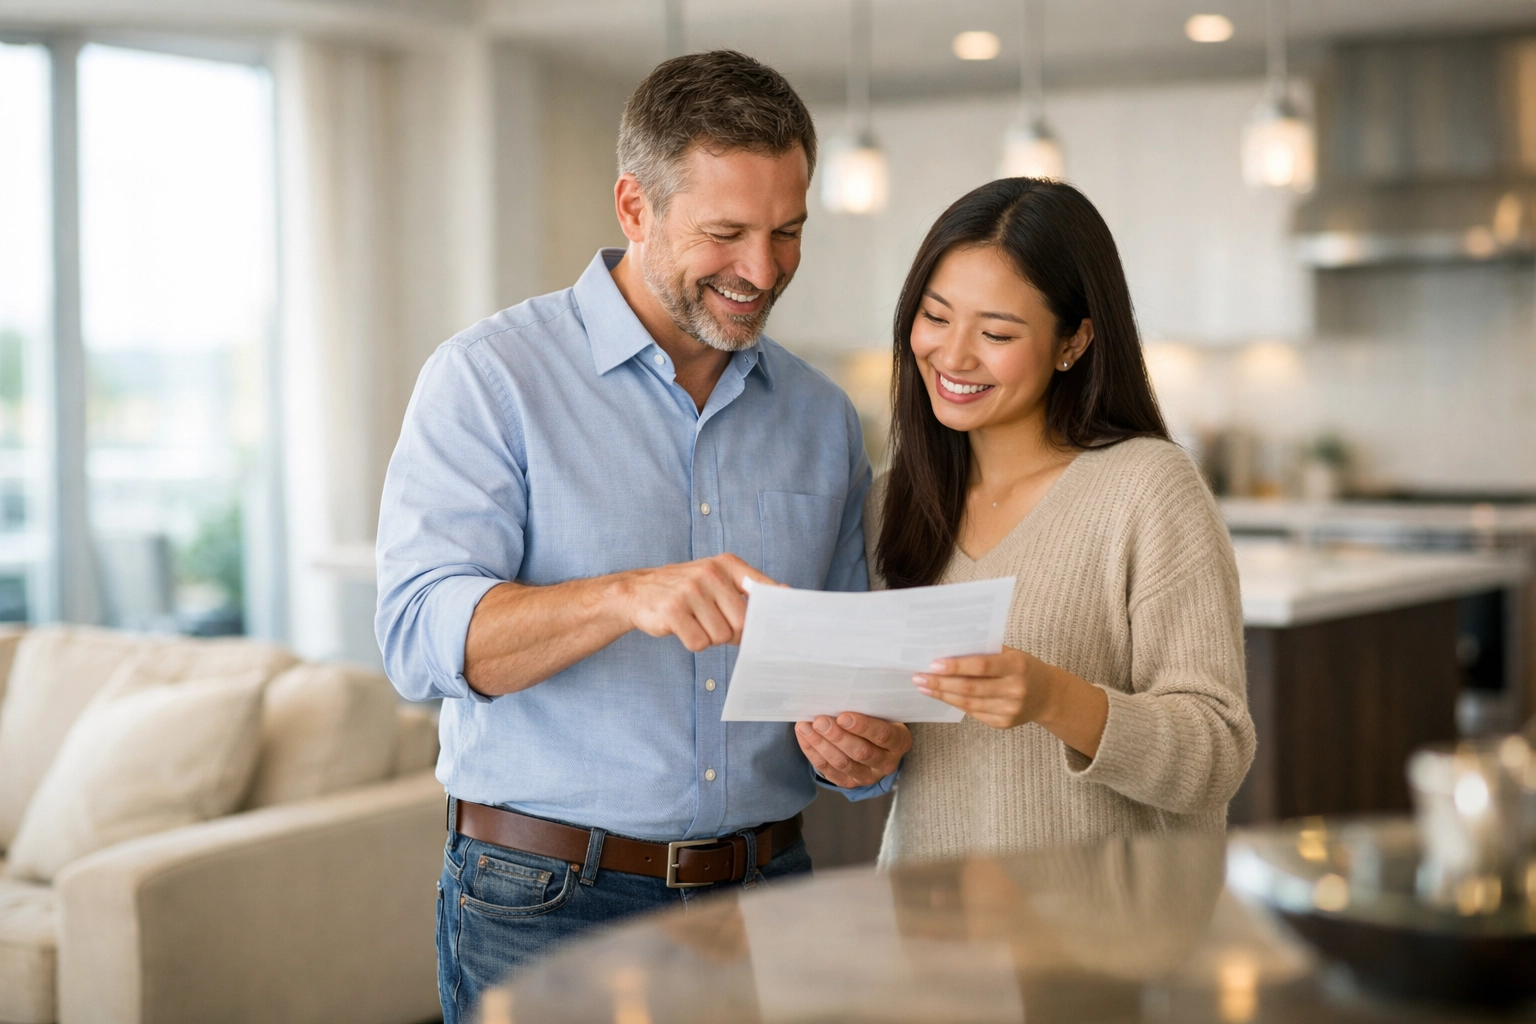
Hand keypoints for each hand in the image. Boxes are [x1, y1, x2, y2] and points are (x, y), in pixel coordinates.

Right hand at [615, 554, 775, 652]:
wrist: (637, 591)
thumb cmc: (686, 590)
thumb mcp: (715, 579)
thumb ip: (746, 589)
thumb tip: (784, 597)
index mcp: (726, 564)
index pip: (762, 589)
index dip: (773, 610)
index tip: (782, 626)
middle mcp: (710, 574)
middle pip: (743, 623)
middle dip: (735, 634)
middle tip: (719, 627)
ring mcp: (690, 591)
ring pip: (721, 636)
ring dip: (710, 638)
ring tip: (696, 622)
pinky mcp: (672, 610)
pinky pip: (698, 643)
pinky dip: (693, 643)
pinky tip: (683, 628)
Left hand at [794, 712, 910, 787]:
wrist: (877, 742)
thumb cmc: (877, 719)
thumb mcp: (882, 712)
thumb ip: (867, 707)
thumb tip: (838, 696)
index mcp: (899, 741)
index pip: (882, 735)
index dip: (862, 726)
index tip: (843, 716)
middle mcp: (886, 762)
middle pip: (861, 752)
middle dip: (837, 736)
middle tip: (820, 721)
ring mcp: (867, 776)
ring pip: (842, 763)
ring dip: (821, 745)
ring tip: (805, 727)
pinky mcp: (849, 782)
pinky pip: (829, 771)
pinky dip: (813, 753)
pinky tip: (804, 737)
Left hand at [913, 647, 1050, 729]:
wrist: (1049, 695)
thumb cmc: (1024, 667)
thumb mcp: (1011, 653)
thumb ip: (984, 652)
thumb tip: (948, 650)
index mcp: (1017, 666)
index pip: (981, 666)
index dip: (956, 666)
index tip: (933, 664)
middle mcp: (1015, 690)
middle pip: (970, 688)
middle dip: (940, 683)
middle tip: (918, 677)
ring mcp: (1009, 710)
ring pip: (968, 703)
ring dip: (942, 695)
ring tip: (924, 686)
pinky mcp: (1003, 723)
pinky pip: (973, 713)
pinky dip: (954, 703)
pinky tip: (941, 696)